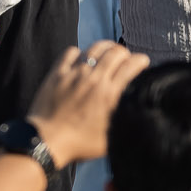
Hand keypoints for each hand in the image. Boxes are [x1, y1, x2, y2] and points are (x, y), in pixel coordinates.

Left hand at [30, 44, 149, 167]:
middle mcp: (94, 80)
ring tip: (109, 51)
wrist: (48, 140)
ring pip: (94, 49)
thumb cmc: (81, 143)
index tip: (143, 62)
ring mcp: (74, 75)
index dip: (140, 60)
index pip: (131, 66)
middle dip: (125, 52)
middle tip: (125, 58)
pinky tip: (82, 57)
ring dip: (105, 47)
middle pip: (115, 52)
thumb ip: (126, 118)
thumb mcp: (114, 136)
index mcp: (110, 94)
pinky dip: (79, 51)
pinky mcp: (57, 74)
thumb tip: (140, 109)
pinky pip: (70, 52)